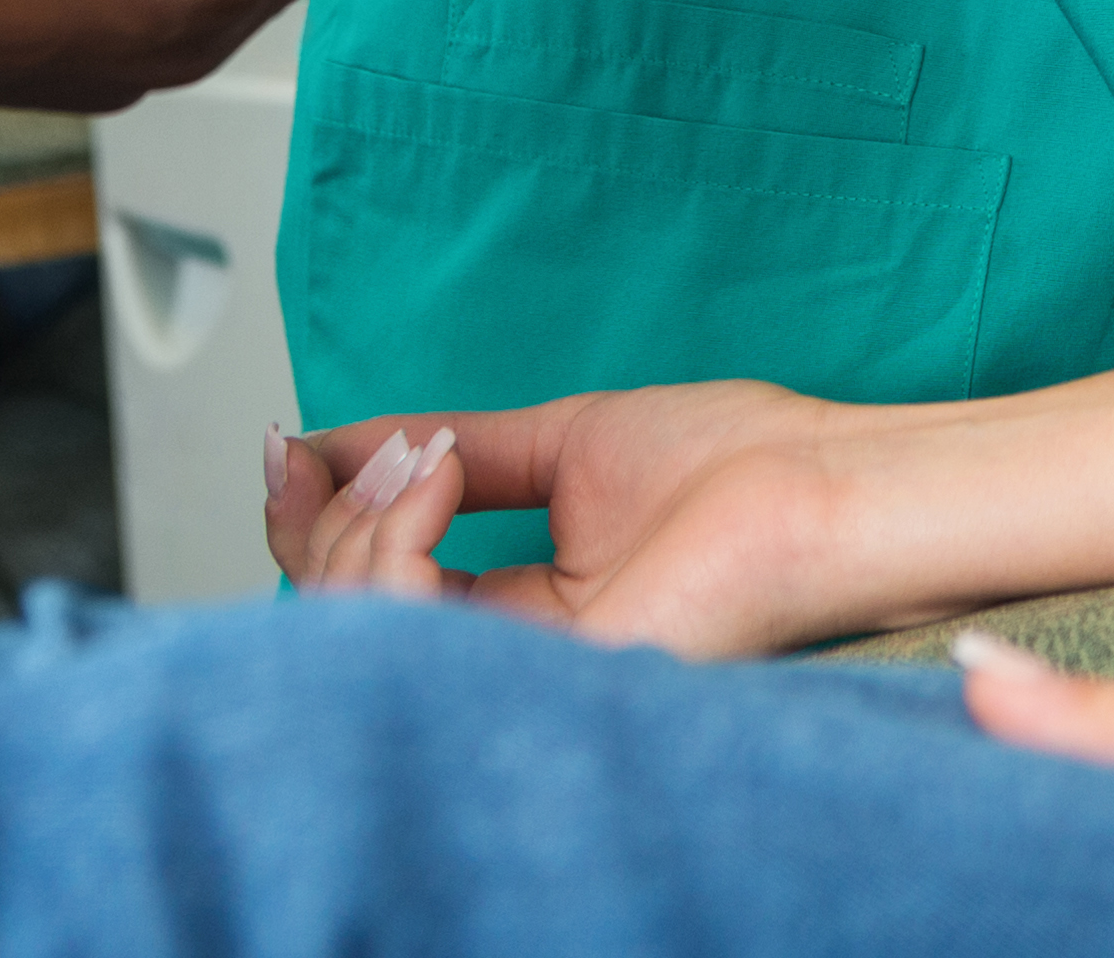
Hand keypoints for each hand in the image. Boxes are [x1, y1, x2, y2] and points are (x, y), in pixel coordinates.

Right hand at [266, 381, 855, 654]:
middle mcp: (511, 650)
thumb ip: (450, 449)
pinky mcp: (536, 675)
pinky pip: (402, 627)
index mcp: (520, 606)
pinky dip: (393, 531)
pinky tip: (439, 478)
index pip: (373, 587)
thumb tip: (333, 442)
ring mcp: (521, 670)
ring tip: (430, 458)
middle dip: (324, 516)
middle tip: (369, 448)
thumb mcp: (565, 439)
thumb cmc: (744, 462)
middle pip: (342, 612)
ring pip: (354, 624)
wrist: (825, 482)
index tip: (287, 450)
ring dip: (361, 518)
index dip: (313, 520)